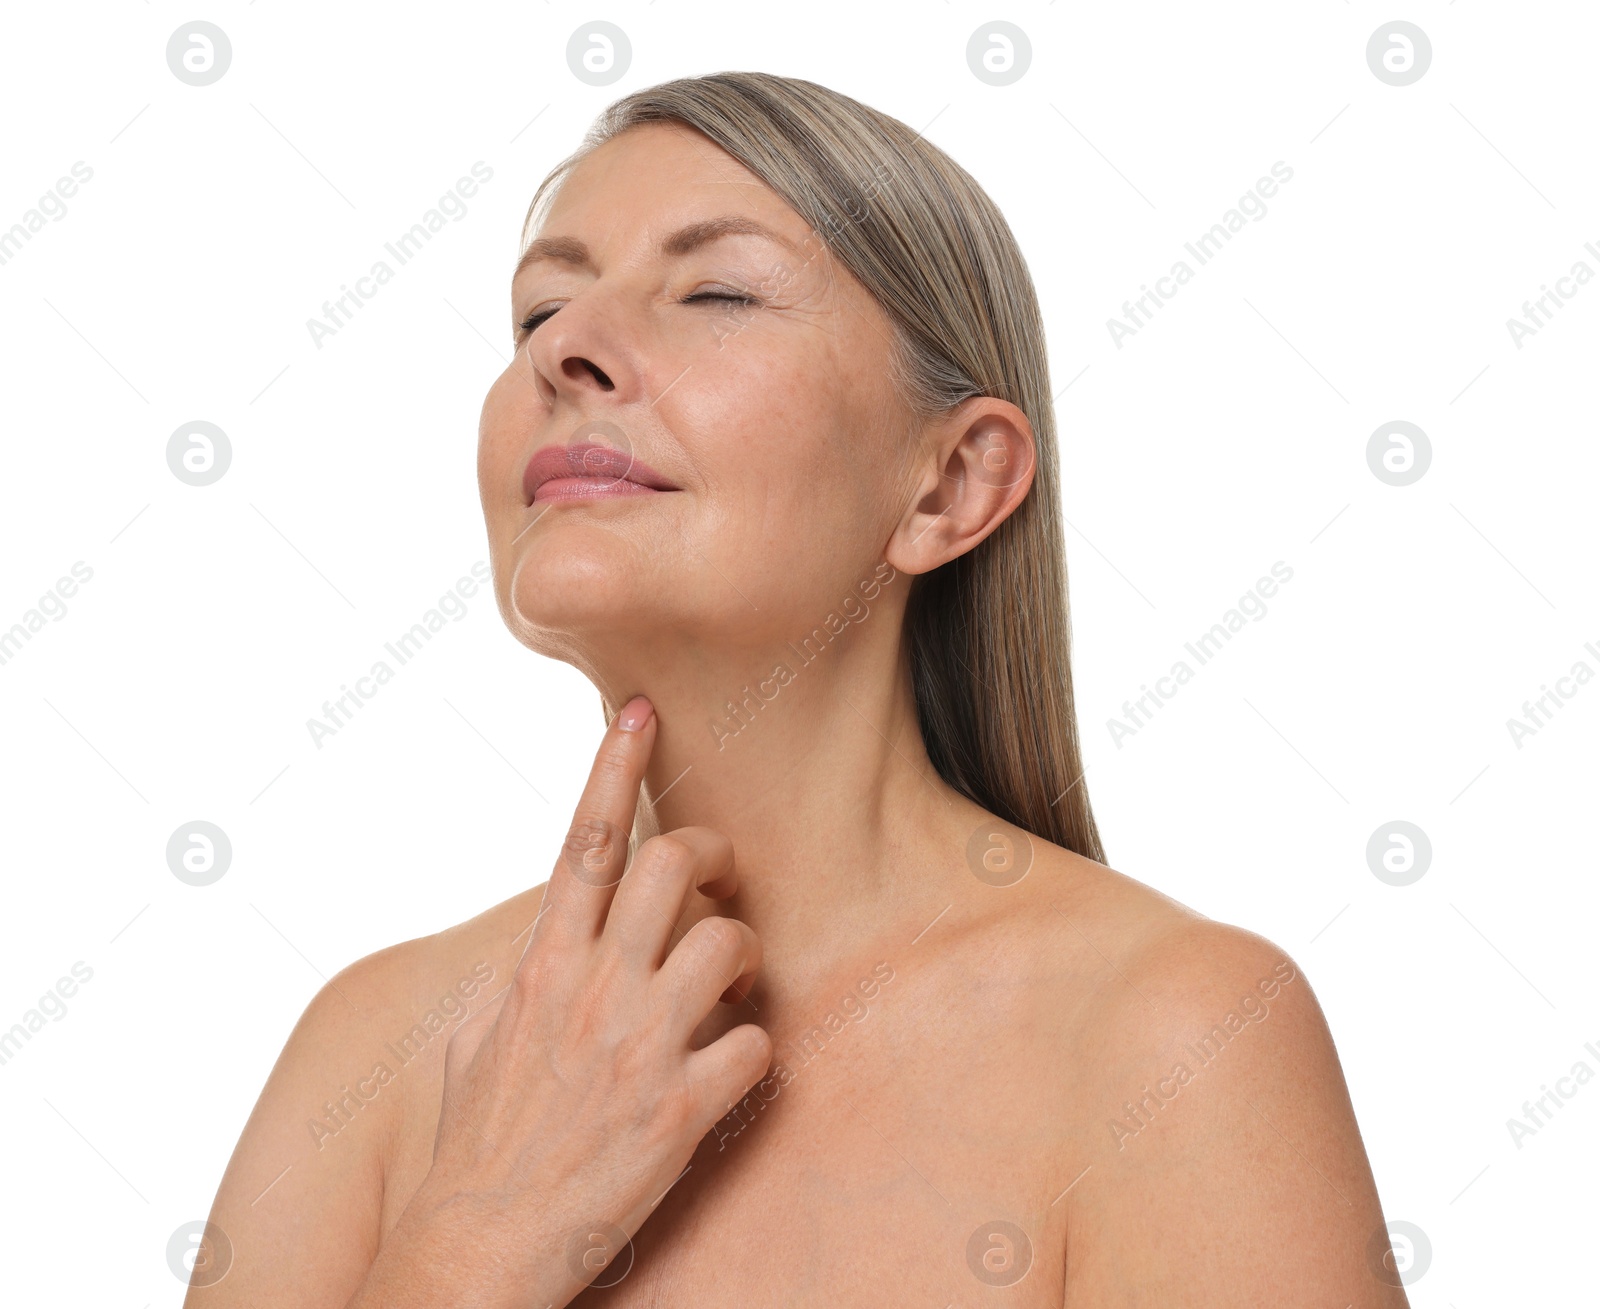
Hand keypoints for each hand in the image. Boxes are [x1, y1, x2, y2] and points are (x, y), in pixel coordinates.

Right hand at [354, 694, 770, 1307]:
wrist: (477, 1249)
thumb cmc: (482, 1143)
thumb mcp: (489, 1037)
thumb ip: (532, 972)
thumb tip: (559, 930)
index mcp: (543, 968)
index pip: (581, 843)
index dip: (613, 768)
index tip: (640, 710)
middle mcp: (592, 992)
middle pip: (670, 866)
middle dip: (712, 857)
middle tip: (719, 883)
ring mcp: (639, 1047)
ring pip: (730, 944)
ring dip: (744, 958)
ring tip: (729, 990)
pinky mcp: (681, 1110)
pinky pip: (755, 1043)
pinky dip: (755, 1048)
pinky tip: (731, 1069)